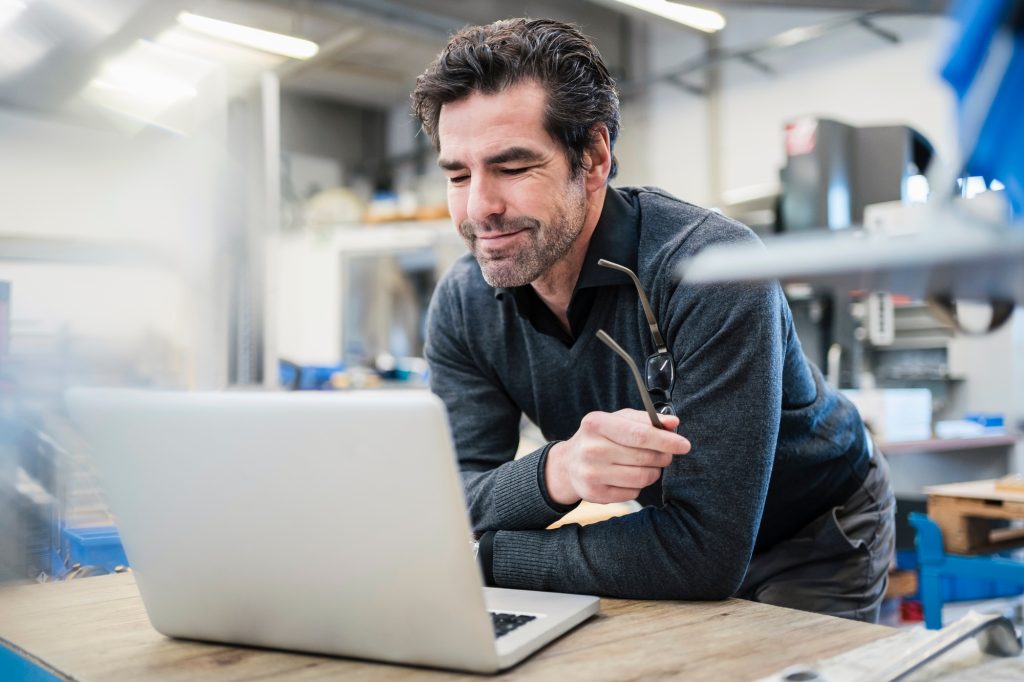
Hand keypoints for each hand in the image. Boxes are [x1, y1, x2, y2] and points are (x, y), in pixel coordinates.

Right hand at [544, 409, 689, 505]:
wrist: (569, 463)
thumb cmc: (601, 437)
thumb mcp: (618, 420)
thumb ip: (646, 420)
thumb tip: (673, 423)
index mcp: (596, 423)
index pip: (640, 434)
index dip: (666, 440)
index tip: (684, 445)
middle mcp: (591, 448)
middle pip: (644, 457)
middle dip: (663, 456)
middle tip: (665, 455)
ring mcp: (591, 473)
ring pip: (641, 478)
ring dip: (653, 472)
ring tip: (649, 465)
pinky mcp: (594, 494)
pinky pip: (632, 493)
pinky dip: (638, 486)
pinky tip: (629, 476)